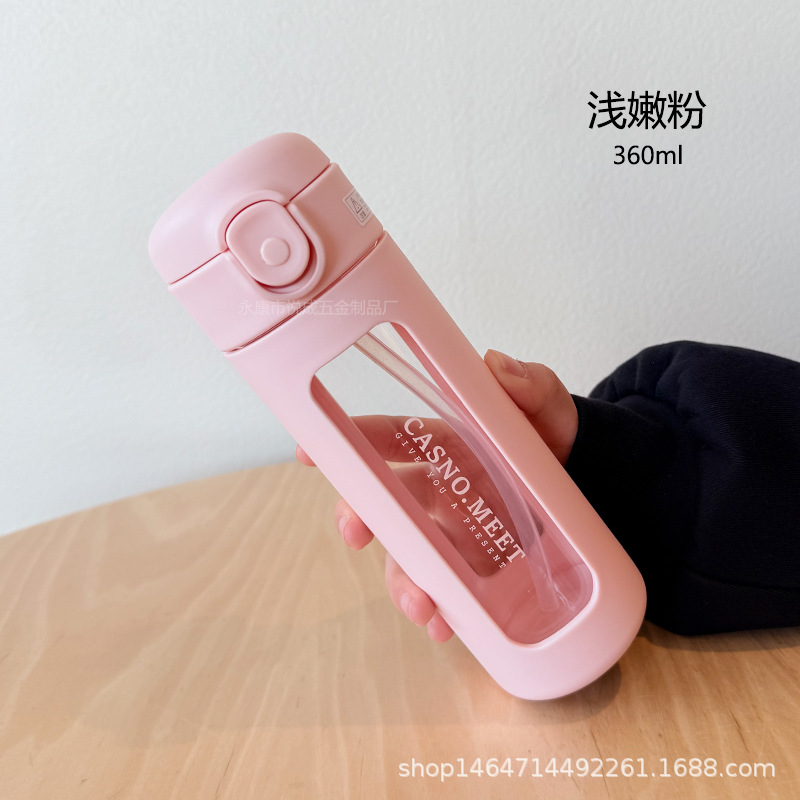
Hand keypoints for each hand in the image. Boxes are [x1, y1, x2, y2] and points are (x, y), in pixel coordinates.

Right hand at [295, 349, 578, 640]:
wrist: (593, 485)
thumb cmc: (556, 437)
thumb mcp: (547, 407)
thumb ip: (529, 386)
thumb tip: (498, 365)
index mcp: (447, 443)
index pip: (391, 438)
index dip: (349, 442)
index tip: (308, 452)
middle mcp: (440, 488)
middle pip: (387, 505)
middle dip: (361, 519)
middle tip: (354, 533)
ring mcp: (454, 530)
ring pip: (411, 556)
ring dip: (403, 580)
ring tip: (419, 604)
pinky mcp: (476, 566)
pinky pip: (449, 590)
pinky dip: (443, 611)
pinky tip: (446, 626)